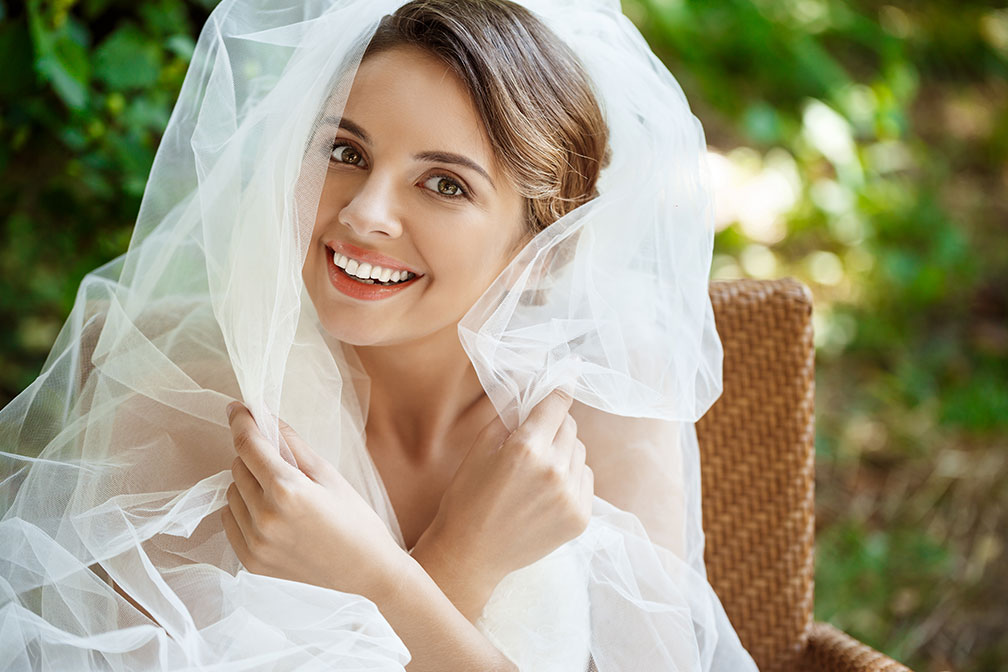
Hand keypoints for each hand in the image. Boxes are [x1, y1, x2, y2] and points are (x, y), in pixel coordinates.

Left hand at [220, 402, 405, 597]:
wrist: (367, 578)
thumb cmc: (356, 522)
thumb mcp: (330, 476)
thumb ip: (294, 445)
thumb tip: (267, 416)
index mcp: (288, 490)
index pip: (249, 445)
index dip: (241, 421)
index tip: (237, 409)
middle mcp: (265, 516)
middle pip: (237, 467)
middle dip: (254, 457)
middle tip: (280, 463)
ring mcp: (255, 543)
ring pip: (231, 494)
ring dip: (248, 485)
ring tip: (281, 496)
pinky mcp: (250, 562)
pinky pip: (230, 522)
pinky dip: (243, 511)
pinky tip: (272, 516)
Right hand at [413, 389, 592, 608]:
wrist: (471, 553)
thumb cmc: (468, 497)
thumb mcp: (480, 448)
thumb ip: (510, 415)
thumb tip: (530, 390)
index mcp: (526, 448)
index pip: (557, 403)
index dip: (562, 385)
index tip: (570, 369)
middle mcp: (554, 470)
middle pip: (570, 426)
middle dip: (554, 426)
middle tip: (533, 439)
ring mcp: (570, 496)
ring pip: (580, 452)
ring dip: (563, 452)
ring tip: (537, 471)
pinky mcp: (580, 517)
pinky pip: (586, 479)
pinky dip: (571, 477)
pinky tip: (547, 491)